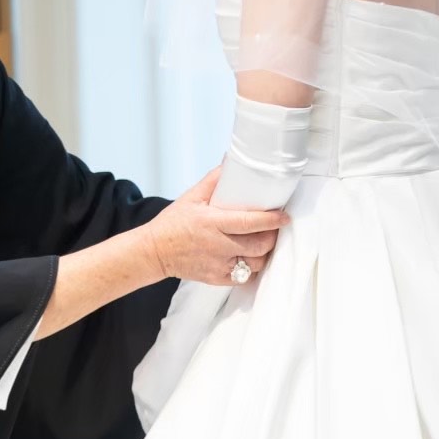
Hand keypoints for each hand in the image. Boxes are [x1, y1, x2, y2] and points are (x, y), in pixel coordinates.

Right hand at [145, 168, 286, 286]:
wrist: (154, 252)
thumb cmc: (173, 223)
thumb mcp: (191, 197)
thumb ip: (214, 180)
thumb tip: (230, 160)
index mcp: (212, 223)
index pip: (250, 223)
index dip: (271, 220)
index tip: (284, 216)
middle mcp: (217, 246)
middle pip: (259, 245)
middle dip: (272, 236)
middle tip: (274, 228)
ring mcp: (218, 265)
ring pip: (255, 263)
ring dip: (264, 252)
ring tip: (263, 242)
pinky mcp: (217, 279)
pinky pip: (245, 277)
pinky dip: (251, 267)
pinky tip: (249, 257)